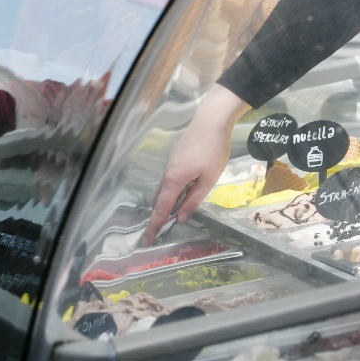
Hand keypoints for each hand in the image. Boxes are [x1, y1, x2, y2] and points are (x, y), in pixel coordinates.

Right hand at [143, 84, 247, 242]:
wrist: (211, 120)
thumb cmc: (213, 150)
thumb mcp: (208, 179)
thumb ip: (193, 200)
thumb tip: (180, 218)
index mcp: (174, 181)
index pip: (161, 209)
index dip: (154, 226)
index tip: (146, 240)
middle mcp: (167, 174)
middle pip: (159, 201)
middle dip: (157, 218)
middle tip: (157, 234)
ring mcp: (170, 165)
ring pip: (164, 190)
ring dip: (165, 205)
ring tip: (168, 220)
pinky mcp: (176, 159)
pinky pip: (169, 181)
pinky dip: (170, 193)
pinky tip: (178, 197)